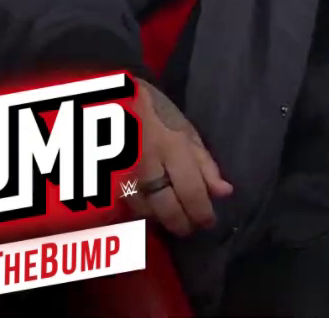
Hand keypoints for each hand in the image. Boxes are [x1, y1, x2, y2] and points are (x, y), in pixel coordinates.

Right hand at [125, 80, 231, 236]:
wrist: (112, 99)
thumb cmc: (156, 113)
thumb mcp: (187, 132)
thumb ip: (206, 164)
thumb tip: (224, 193)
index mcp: (172, 149)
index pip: (191, 191)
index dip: (202, 212)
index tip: (209, 222)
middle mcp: (147, 165)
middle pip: (167, 208)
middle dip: (183, 224)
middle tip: (192, 228)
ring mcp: (122, 174)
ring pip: (144, 212)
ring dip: (162, 220)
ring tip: (173, 219)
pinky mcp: (104, 181)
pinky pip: (125, 206)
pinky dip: (141, 212)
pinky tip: (151, 211)